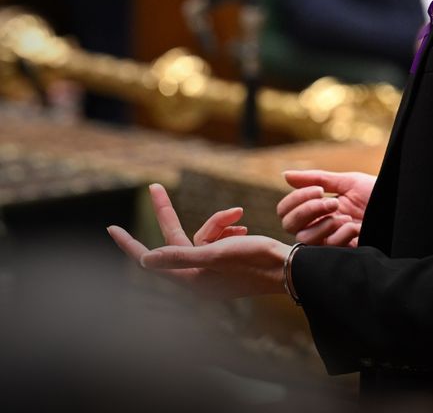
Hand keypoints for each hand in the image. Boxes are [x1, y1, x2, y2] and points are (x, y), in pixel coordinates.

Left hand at [108, 183, 288, 298]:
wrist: (289, 267)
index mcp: (191, 278)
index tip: (111, 227)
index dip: (129, 244)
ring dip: (219, 221)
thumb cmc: (255, 261)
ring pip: (203, 233)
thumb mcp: (215, 255)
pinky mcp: (227, 259)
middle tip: (154, 185)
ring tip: (239, 216)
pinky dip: (228, 227)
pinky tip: (243, 226)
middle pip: (175, 237)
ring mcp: (213, 267)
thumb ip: (179, 256)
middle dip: (168, 212)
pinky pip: (218, 236)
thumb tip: (144, 261)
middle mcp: (198, 275)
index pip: (151, 259)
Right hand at [277, 170, 375, 247]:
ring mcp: (330, 242)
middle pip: (289, 225)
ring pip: (303, 239)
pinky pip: (327, 249)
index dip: (296, 200)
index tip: (319, 190)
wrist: (401, 206)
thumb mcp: (346, 182)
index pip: (286, 211)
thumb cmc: (376, 193)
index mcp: (318, 210)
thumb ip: (316, 179)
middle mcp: (320, 227)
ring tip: (344, 214)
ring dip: (322, 222)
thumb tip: (285, 175)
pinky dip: (340, 234)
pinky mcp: (342, 255)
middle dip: (306, 210)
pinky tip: (356, 227)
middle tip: (329, 202)